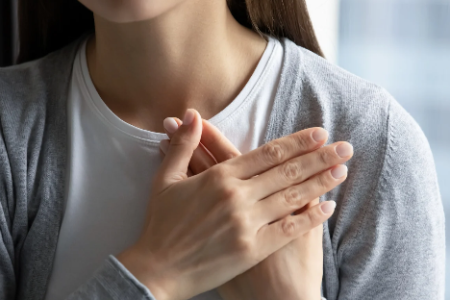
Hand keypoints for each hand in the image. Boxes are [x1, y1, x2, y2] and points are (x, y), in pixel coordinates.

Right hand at [162, 118, 329, 299]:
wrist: (158, 270)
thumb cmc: (161, 225)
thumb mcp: (165, 180)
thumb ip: (182, 145)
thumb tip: (190, 115)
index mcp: (218, 177)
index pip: (267, 154)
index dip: (296, 142)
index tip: (318, 134)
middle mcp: (237, 197)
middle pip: (287, 172)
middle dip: (319, 157)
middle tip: (344, 147)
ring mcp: (247, 223)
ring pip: (292, 197)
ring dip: (321, 182)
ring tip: (342, 170)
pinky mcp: (253, 249)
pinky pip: (289, 229)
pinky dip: (310, 217)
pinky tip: (328, 207)